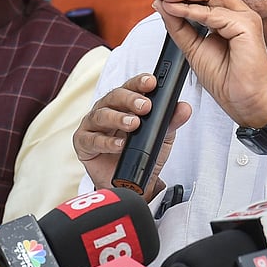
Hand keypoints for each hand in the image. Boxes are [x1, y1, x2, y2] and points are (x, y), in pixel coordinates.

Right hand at [73, 74, 190, 201]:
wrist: (130, 184)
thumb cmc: (140, 154)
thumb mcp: (160, 137)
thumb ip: (171, 121)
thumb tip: (184, 108)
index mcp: (124, 104)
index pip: (131, 87)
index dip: (140, 82)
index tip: (151, 82)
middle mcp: (106, 109)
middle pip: (114, 97)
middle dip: (131, 100)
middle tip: (145, 106)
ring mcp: (92, 125)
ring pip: (102, 115)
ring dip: (118, 118)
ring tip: (133, 124)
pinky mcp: (83, 143)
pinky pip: (92, 139)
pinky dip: (107, 142)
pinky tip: (120, 145)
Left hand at [151, 0, 266, 127]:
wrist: (244, 102)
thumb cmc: (226, 79)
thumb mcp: (193, 48)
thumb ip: (179, 26)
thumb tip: (162, 5)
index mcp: (228, 17)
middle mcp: (239, 14)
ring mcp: (245, 18)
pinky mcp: (247, 26)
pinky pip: (215, 14)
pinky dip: (192, 11)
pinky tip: (176, 10)